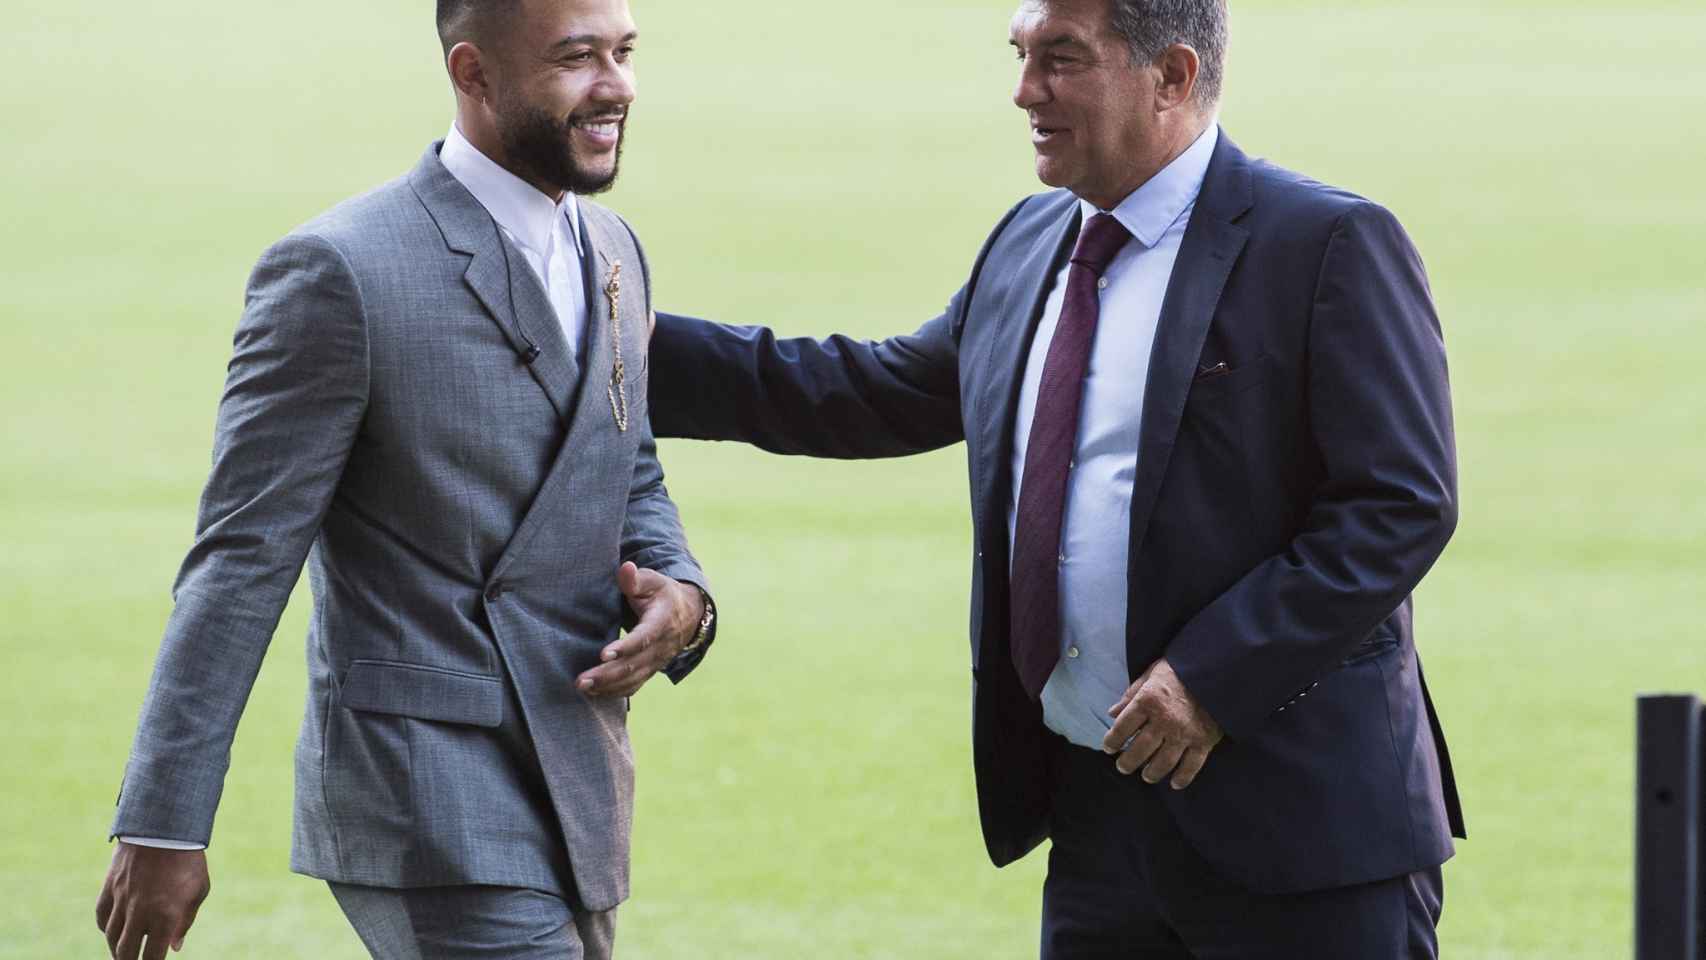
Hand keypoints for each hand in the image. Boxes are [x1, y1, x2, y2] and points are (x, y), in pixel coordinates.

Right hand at [95, 842, 209, 958]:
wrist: (165, 827)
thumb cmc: (188, 860)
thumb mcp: (199, 890)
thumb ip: (185, 921)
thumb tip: (174, 947)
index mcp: (165, 916)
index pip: (152, 957)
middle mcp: (139, 912)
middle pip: (125, 952)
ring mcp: (121, 900)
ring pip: (111, 936)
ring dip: (116, 949)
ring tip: (123, 954)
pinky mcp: (109, 887)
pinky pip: (102, 916)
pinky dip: (106, 928)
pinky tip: (112, 931)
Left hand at [576, 562, 702, 696]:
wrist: (686, 614)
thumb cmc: (662, 594)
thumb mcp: (653, 581)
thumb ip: (636, 579)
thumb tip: (626, 568)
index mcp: (662, 622)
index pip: (645, 637)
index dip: (626, 647)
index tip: (605, 654)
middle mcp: (661, 646)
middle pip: (635, 664)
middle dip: (608, 674)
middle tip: (582, 680)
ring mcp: (656, 662)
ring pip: (633, 679)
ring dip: (608, 686)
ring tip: (582, 687)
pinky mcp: (649, 670)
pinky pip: (633, 686)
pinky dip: (614, 692)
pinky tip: (592, 692)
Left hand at [1102, 658, 1222, 789]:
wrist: (1218, 670)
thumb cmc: (1180, 669)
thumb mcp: (1151, 674)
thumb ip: (1131, 694)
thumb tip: (1112, 713)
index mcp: (1148, 700)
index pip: (1122, 727)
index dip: (1112, 740)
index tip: (1109, 748)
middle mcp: (1164, 719)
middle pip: (1140, 749)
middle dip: (1128, 762)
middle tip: (1123, 767)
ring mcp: (1185, 732)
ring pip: (1163, 762)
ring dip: (1152, 773)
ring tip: (1146, 776)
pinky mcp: (1204, 741)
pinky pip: (1192, 765)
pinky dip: (1183, 777)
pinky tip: (1175, 783)